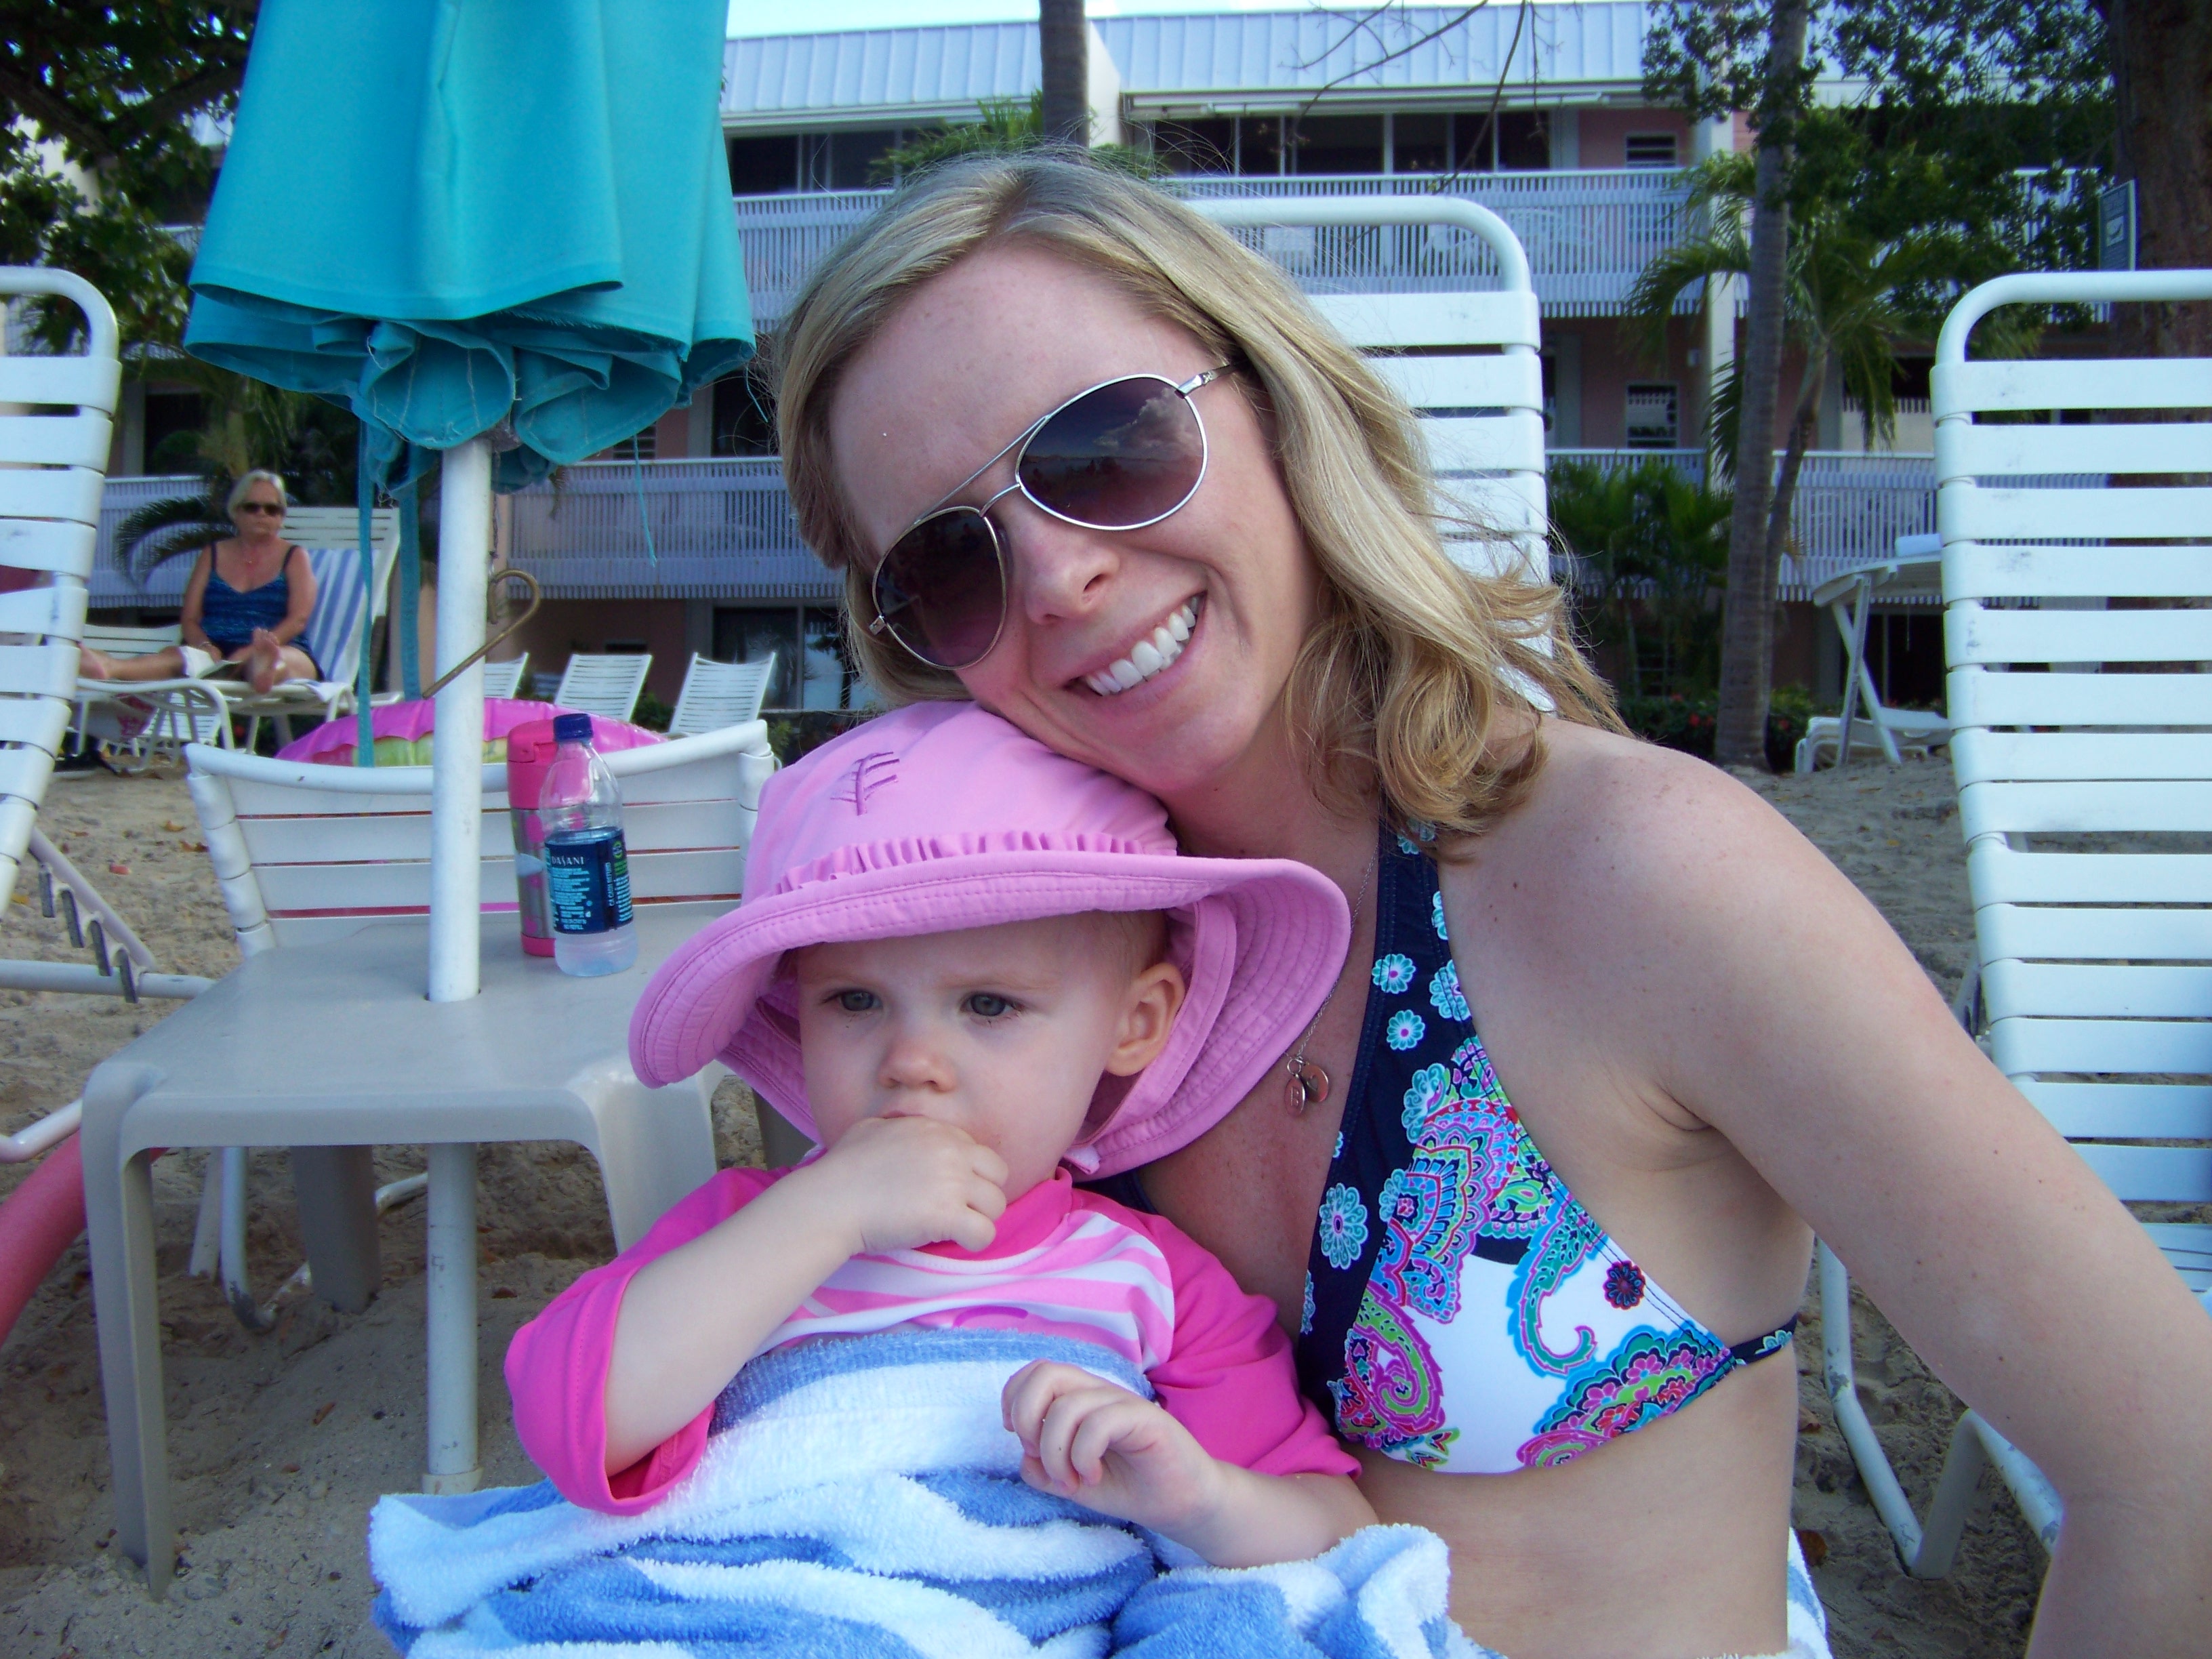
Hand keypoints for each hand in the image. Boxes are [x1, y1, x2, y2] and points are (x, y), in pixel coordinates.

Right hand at [801, 1114, 1007, 1254]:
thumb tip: (900, 1131)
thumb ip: (898, 1127)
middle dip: (983, 1194)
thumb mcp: (872, 1128)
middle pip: (998, 1175)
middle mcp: (950, 1151)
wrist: (829, 1201)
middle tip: (961, 1210)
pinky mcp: (947, 1216)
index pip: (978, 1152)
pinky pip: (985, 1234)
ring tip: (955, 1228)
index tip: (950, 1190)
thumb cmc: (841, 1168)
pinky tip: (955, 1242)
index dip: (969, 1174)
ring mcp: (951, 1183)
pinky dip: (974, 1242)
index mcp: (936, 1131)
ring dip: (980, 1218)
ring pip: (997, 1205)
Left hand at [1001, 1361, 1221, 1534]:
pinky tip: (1093, 1476)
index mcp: (1079, 1399)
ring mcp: (1122, 1402)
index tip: (1023, 1443)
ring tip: (1070, 1480)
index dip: (1014, 1402)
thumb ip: (1042, 1469)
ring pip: (1068, 1405)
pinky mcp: (1146, 1418)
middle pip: (1046, 1372)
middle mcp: (1098, 1393)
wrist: (1181, 1504)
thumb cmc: (1128, 1486)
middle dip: (1027, 1417)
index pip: (1034, 1373)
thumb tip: (1024, 1457)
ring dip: (1056, 1452)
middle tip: (1039, 1455)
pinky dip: (1083, 1456)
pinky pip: (1099, 1423)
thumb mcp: (1072, 1482)